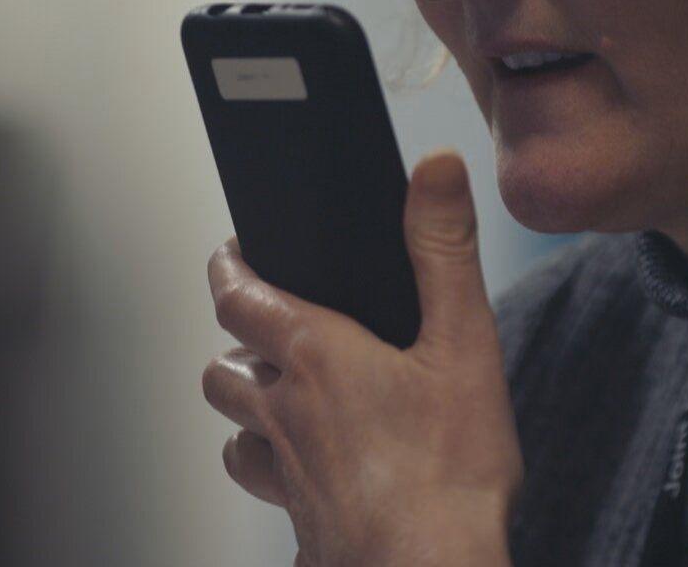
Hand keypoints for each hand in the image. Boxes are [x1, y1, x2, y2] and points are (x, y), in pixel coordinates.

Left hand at [201, 149, 521, 566]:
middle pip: (222, 364)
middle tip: (262, 321)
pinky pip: (267, 484)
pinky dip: (275, 467)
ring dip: (248, 405)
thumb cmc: (451, 472)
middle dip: (236, 339)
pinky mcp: (301, 521)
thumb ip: (444, 249)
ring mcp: (287, 473)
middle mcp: (284, 413)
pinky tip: (310, 468)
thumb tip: (433, 166)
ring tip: (281, 394)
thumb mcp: (465, 342)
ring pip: (235, 428)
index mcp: (314, 356)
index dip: (230, 265)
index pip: (237, 293)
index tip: (235, 248)